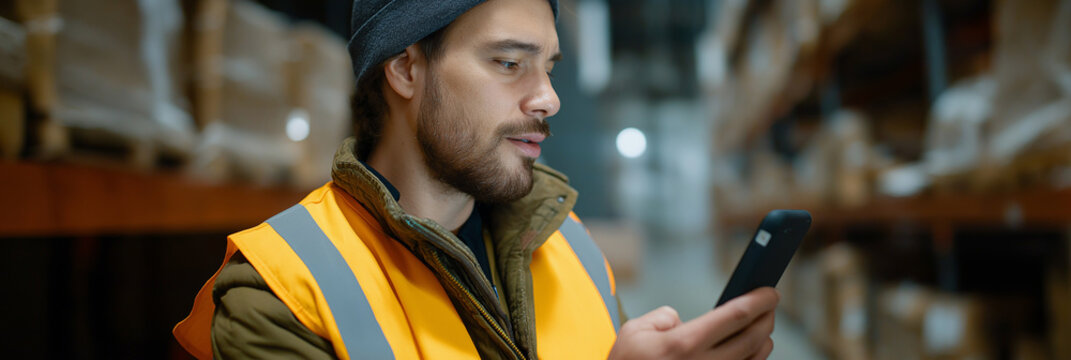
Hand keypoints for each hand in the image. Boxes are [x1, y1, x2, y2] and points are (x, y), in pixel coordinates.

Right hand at [607, 287, 778, 359]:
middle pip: (752, 338)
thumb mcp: (634, 331)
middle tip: (770, 306)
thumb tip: (683, 321)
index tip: (770, 292)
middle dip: (767, 318)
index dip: (758, 301)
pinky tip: (751, 351)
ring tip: (763, 328)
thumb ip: (663, 317)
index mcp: (684, 344)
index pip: (735, 316)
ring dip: (764, 341)